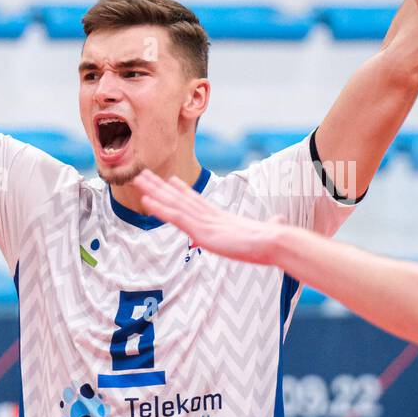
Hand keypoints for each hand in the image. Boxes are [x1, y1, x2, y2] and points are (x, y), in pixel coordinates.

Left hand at [135, 170, 286, 265]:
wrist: (277, 242)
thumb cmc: (276, 240)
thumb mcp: (270, 232)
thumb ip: (271, 226)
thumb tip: (280, 223)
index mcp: (223, 219)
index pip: (198, 202)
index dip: (182, 191)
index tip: (170, 181)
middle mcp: (211, 216)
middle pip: (180, 198)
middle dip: (160, 187)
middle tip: (143, 174)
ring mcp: (205, 222)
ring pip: (174, 203)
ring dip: (154, 191)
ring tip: (138, 179)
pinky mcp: (202, 230)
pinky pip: (176, 217)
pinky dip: (161, 208)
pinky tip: (146, 200)